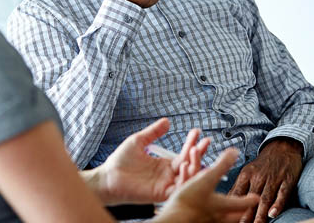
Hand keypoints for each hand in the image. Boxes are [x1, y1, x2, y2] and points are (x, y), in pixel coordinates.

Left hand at [95, 118, 210, 204]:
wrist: (108, 176)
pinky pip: (178, 188)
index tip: (197, 131)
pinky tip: (186, 165)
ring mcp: (165, 184)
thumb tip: (167, 120)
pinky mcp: (160, 193)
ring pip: (188, 177)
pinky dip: (185, 178)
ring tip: (195, 150)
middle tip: (205, 141)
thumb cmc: (121, 161)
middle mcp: (168, 175)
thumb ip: (153, 132)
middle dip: (199, 153)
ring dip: (195, 164)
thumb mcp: (139, 141)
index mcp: (164, 164)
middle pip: (190, 165)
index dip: (191, 143)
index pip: (184, 154)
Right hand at [157, 148, 259, 222]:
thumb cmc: (190, 201)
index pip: (241, 203)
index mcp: (222, 205)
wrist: (173, 220)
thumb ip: (221, 165)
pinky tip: (203, 214)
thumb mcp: (207, 178)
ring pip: (220, 221)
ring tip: (224, 212)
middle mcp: (216, 217)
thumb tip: (234, 152)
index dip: (249, 199)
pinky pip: (204, 219)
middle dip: (239, 213)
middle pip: (233, 217)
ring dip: (224, 215)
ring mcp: (205, 222)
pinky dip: (206, 215)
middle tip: (244, 211)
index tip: (256, 198)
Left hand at [228, 138, 303, 222]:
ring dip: (260, 214)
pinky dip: (277, 204)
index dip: (233, 207)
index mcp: (246, 175)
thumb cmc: (263, 163)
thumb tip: (227, 202)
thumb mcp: (248, 171)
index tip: (228, 218)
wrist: (282, 147)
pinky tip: (273, 214)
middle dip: (246, 215)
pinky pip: (282, 194)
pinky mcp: (287, 180)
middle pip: (250, 199)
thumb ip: (239, 187)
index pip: (237, 194)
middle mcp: (259, 177)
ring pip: (265, 199)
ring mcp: (273, 178)